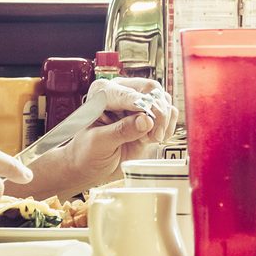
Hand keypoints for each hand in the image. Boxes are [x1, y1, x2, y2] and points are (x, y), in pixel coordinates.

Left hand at [27, 78, 172, 196]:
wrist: (89, 166)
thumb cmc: (86, 152)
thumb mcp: (98, 143)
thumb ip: (121, 131)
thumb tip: (146, 120)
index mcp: (104, 92)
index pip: (128, 93)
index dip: (142, 105)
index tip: (149, 121)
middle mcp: (122, 92)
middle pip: (151, 90)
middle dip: (158, 113)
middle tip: (155, 136)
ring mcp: (138, 104)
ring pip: (163, 100)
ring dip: (163, 121)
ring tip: (151, 139)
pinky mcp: (150, 116)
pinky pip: (169, 112)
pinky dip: (168, 126)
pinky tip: (154, 139)